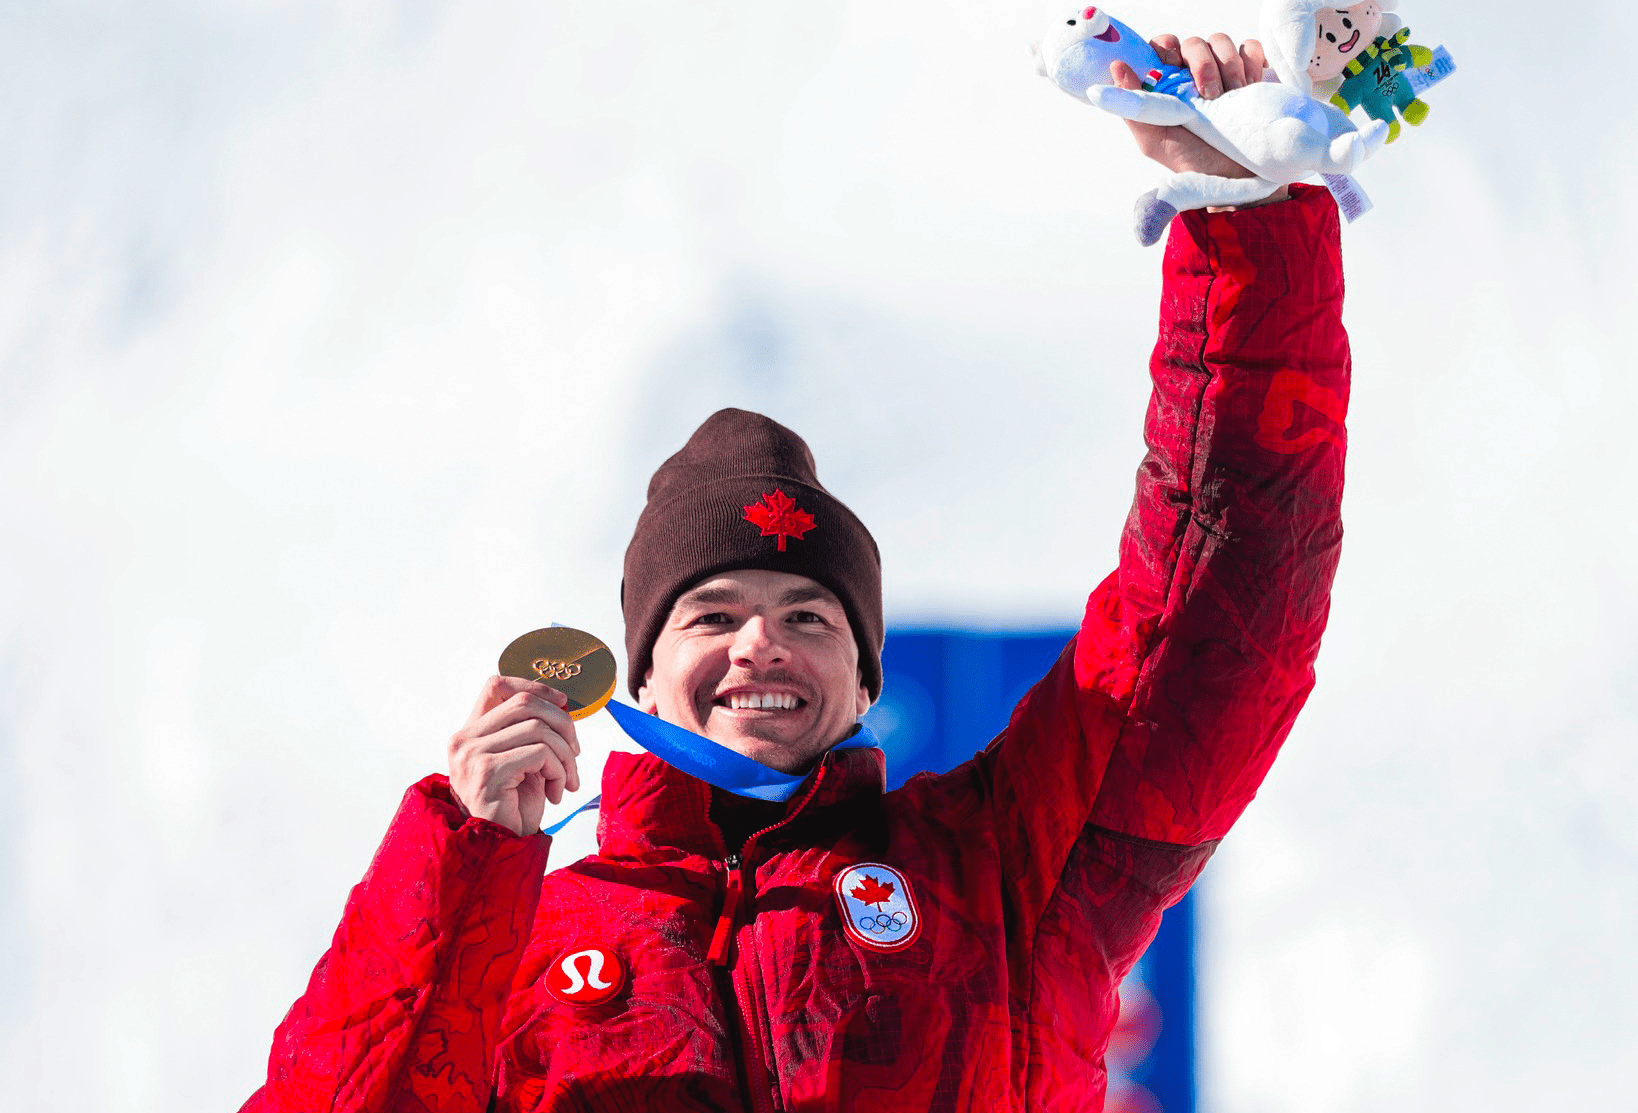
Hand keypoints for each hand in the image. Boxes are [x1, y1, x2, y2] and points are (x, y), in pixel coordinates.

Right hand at [448, 676, 581, 835]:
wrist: (498, 848)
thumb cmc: (513, 807)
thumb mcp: (522, 760)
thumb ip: (530, 731)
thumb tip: (563, 703)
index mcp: (470, 732)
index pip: (496, 685)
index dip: (534, 686)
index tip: (562, 702)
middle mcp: (464, 739)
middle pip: (525, 703)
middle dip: (562, 723)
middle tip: (575, 751)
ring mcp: (472, 754)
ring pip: (538, 728)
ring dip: (565, 755)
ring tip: (566, 780)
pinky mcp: (487, 772)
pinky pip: (540, 753)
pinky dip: (559, 770)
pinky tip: (557, 792)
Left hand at [1111, 33, 1288, 207]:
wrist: (1243, 178)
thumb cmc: (1196, 163)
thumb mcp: (1157, 142)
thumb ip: (1135, 107)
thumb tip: (1116, 67)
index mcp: (1169, 88)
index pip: (1161, 47)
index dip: (1165, 47)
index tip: (1171, 65)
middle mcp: (1194, 76)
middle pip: (1192, 43)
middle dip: (1202, 63)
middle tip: (1210, 95)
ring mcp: (1224, 72)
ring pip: (1221, 41)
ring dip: (1229, 66)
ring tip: (1234, 95)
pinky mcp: (1254, 72)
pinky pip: (1251, 48)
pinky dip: (1252, 63)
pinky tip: (1250, 86)